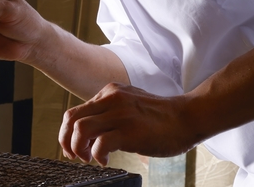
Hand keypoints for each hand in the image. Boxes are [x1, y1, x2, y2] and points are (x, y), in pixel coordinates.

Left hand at [59, 83, 195, 165]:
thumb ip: (112, 110)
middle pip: (71, 119)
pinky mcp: (129, 131)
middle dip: (66, 141)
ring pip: (81, 130)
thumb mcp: (131, 102)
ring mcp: (120, 114)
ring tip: (90, 158)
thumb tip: (93, 131)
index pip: (76, 111)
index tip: (72, 148)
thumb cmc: (161, 116)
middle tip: (75, 156)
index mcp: (110, 92)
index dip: (67, 133)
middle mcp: (111, 99)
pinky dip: (97, 156)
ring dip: (79, 149)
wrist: (187, 117)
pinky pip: (100, 145)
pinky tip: (106, 161)